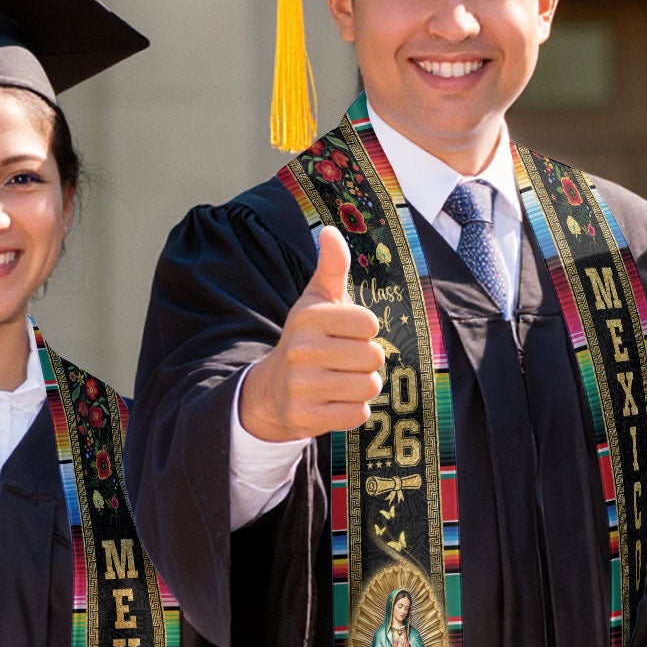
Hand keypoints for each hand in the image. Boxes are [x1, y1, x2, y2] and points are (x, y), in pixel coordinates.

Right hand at [237, 227, 385, 442]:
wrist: (273, 389)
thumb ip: (332, 267)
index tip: (346, 333)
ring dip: (363, 386)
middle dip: (367, 361)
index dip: (365, 331)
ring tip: (342, 380)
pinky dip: (354, 410)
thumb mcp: (317, 301)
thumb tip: (332, 230)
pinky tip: (335, 401)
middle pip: (373, 357)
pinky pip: (358, 414)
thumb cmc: (307, 339)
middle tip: (346, 361)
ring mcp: (302, 386)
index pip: (369, 323)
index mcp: (309, 317)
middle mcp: (302, 350)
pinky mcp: (306, 417)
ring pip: (369, 386)